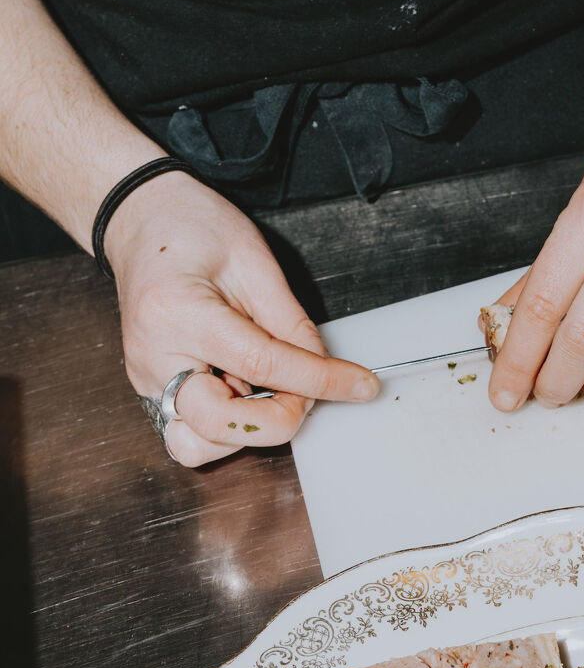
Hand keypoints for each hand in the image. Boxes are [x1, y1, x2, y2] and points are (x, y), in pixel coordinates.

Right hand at [106, 171, 378, 465]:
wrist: (140, 221)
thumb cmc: (190, 227)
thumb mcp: (252, 258)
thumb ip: (290, 322)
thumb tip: (324, 370)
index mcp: (176, 313)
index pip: (261, 366)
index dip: (318, 381)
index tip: (360, 386)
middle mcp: (152, 357)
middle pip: (219, 426)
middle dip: (276, 419)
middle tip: (303, 391)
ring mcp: (146, 380)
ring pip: (197, 445)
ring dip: (246, 430)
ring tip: (263, 386)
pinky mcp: (150, 392)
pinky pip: (192, 434)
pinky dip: (227, 426)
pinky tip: (240, 389)